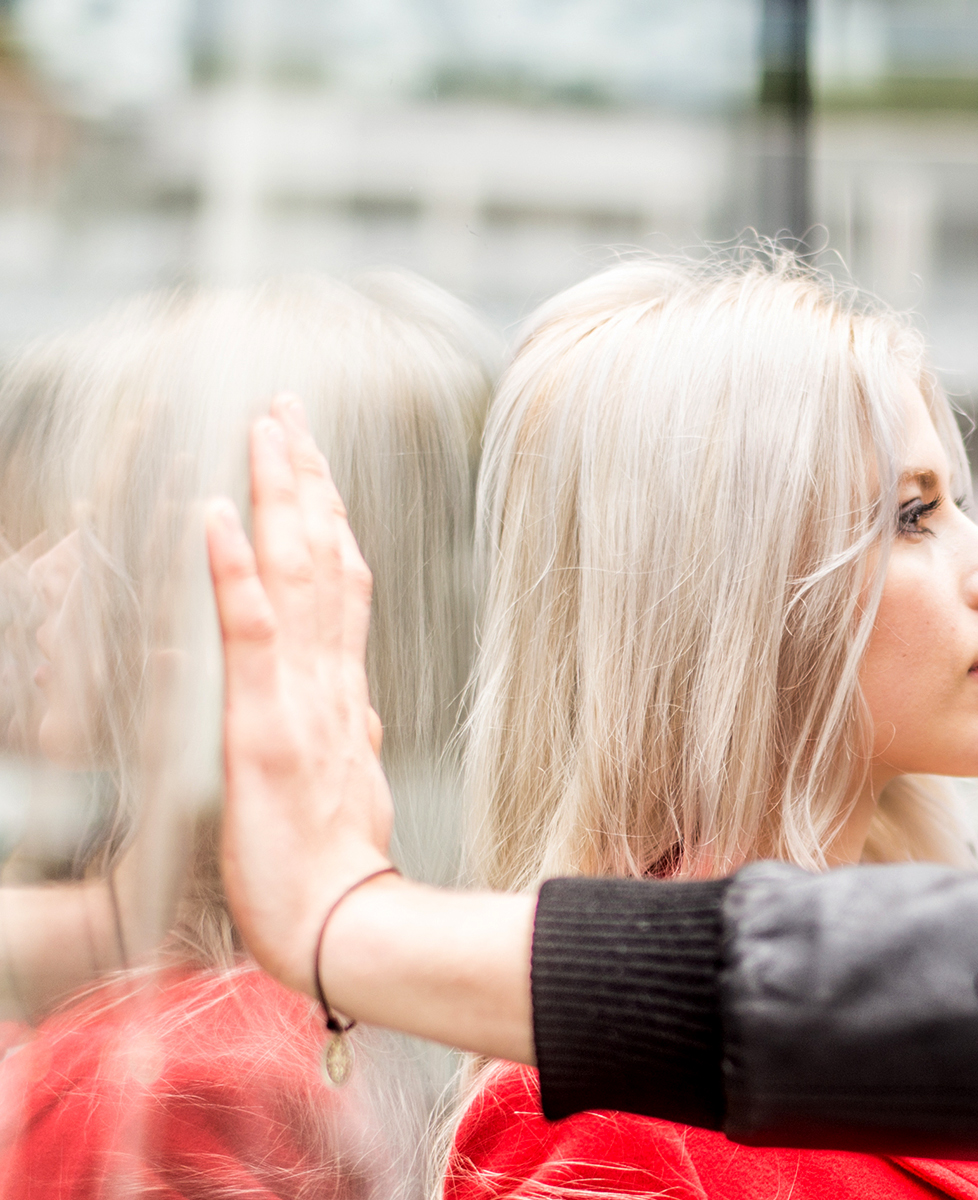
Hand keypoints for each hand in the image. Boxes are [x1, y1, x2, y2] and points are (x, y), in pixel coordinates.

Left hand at [205, 396, 395, 995]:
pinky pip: (249, 631)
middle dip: (305, 479)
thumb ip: (351, 740)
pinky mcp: (266, 723)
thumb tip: (360, 705)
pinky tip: (215, 511)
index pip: (338, 587)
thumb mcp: (348, 794)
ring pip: (296, 574)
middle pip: (322, 559)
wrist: (344, 929)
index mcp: (340, 695)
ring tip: (267, 431)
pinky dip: (232, 568)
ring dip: (279, 496)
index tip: (318, 462)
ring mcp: (300, 697)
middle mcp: (328, 681)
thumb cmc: (335, 876)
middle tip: (289, 410)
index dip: (329, 519)